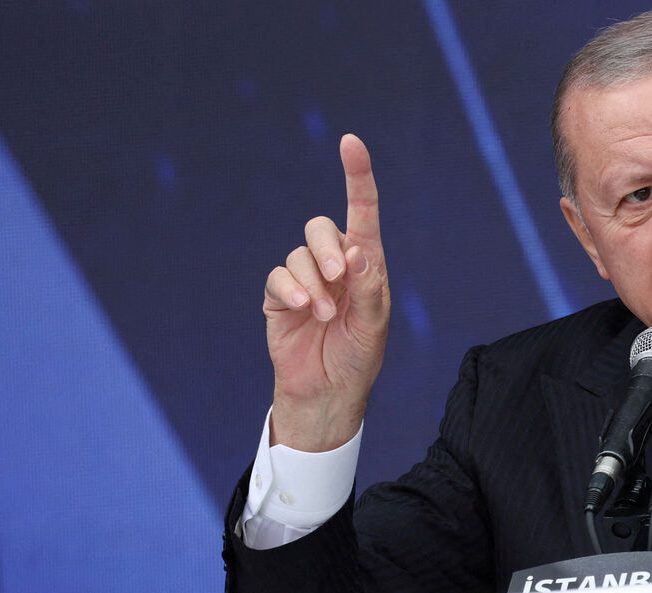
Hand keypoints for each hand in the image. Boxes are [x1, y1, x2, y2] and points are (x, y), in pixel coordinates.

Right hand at [263, 134, 389, 450]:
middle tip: (339, 277)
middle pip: (321, 228)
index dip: (357, 176)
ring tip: (323, 314)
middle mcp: (334, 265)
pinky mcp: (278, 296)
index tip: (350, 143)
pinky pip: (278, 276)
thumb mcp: (373, 325)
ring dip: (312, 281)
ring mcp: (305, 279)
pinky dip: (290, 289)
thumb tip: (356, 251)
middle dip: (327, 247)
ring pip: (299, 254)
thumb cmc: (358, 357)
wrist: (328, 392)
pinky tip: (302, 310)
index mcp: (366, 265)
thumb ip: (368, 288)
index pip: (362, 212)